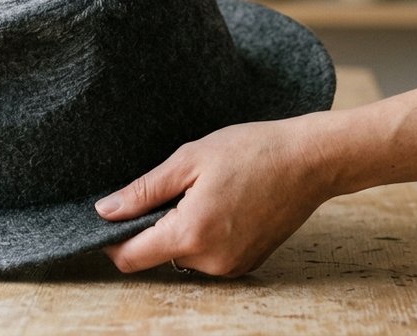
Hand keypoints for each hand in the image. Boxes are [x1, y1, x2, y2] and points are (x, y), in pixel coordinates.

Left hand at [95, 114, 336, 276]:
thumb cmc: (253, 151)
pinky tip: (223, 203)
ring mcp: (232, 266)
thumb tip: (105, 211)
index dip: (112, 240)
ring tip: (206, 191)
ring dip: (181, 229)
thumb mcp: (189, 160)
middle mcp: (211, 261)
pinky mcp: (248, 264)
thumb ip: (143, 191)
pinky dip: (205, 235)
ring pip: (183, 255)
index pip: (131, 258)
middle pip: (157, 255)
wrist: (310, 160)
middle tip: (176, 187)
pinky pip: (209, 256)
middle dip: (154, 225)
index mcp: (191, 234)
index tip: (112, 216)